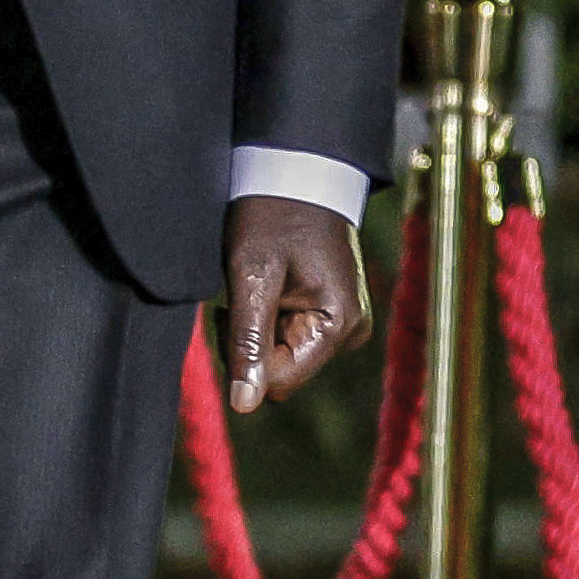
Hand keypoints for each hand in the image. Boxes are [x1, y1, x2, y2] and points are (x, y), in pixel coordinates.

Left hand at [222, 196, 366, 414]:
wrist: (297, 172)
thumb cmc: (273, 216)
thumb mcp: (251, 277)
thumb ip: (247, 342)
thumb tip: (244, 406)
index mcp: (339, 324)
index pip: (279, 382)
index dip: (244, 359)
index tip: (228, 314)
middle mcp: (350, 330)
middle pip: (281, 372)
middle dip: (250, 343)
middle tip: (238, 296)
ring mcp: (343, 322)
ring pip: (281, 355)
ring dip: (256, 328)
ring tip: (253, 284)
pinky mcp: (332, 313)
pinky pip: (289, 336)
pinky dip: (266, 317)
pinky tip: (265, 285)